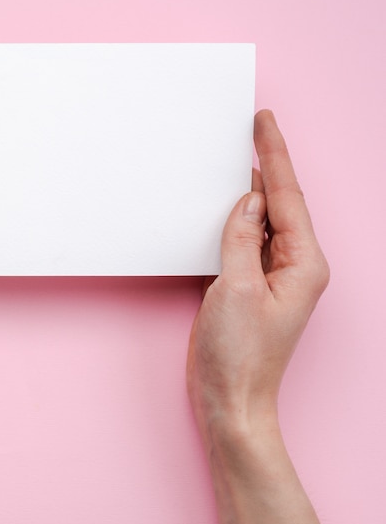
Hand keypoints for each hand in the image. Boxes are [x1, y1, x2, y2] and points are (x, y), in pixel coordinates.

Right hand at [187, 110, 329, 443]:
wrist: (230, 401)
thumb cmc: (239, 355)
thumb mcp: (236, 289)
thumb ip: (242, 238)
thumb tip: (248, 200)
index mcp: (303, 264)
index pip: (287, 197)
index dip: (274, 155)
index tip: (264, 122)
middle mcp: (293, 267)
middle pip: (279, 205)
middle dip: (264, 167)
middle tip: (248, 131)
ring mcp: (271, 277)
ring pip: (260, 223)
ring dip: (246, 195)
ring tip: (232, 161)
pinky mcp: (249, 286)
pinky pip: (244, 243)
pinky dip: (232, 223)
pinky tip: (220, 209)